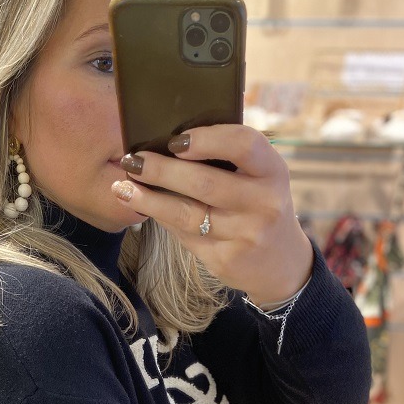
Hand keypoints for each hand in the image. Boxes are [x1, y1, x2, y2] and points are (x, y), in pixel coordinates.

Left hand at [112, 124, 313, 305]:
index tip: (175, 140)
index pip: (243, 145)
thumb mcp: (260, 177)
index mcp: (273, 171)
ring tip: (122, 187)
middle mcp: (264, 204)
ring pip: (187, 214)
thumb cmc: (260, 205)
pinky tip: (144, 208)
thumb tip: (168, 143)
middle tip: (133, 160)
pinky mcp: (225, 260)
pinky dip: (162, 219)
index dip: (208, 139)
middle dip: (162, 170)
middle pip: (205, 182)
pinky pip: (185, 235)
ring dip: (149, 199)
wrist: (281, 263)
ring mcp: (245, 236)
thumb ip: (229, 159)